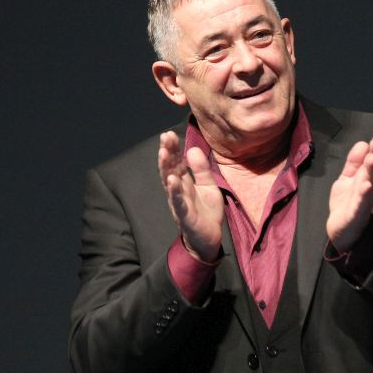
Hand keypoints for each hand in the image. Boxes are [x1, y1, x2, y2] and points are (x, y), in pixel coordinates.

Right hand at [158, 131, 223, 260]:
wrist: (209, 239)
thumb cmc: (206, 212)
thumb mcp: (208, 186)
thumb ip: (201, 169)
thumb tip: (193, 149)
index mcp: (184, 182)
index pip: (176, 162)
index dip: (172, 148)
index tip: (169, 133)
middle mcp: (178, 190)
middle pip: (170, 168)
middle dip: (167, 152)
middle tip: (165, 136)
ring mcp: (180, 202)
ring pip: (170, 183)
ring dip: (165, 168)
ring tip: (163, 153)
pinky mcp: (185, 215)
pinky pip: (178, 202)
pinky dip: (175, 191)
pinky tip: (172, 181)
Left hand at [326, 133, 372, 251]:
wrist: (340, 230)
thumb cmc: (346, 203)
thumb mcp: (347, 178)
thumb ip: (353, 162)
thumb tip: (363, 143)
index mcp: (366, 179)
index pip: (372, 162)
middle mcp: (368, 189)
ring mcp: (363, 202)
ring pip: (369, 185)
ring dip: (371, 172)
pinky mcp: (356, 215)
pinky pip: (361, 204)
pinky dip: (364, 196)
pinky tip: (366, 186)